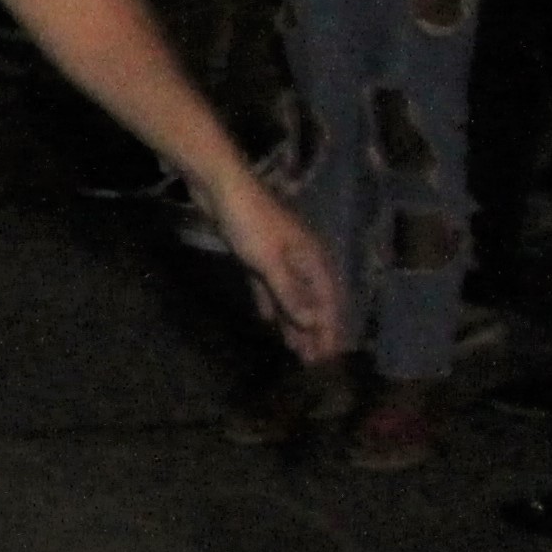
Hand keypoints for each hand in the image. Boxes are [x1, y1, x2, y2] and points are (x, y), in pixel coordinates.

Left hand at [199, 172, 344, 363]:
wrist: (221, 188)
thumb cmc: (249, 223)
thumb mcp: (269, 262)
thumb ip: (290, 293)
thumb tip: (313, 324)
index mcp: (313, 260)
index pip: (328, 304)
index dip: (329, 331)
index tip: (330, 358)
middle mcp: (303, 259)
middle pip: (312, 302)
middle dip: (314, 332)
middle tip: (313, 363)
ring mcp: (281, 257)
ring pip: (291, 296)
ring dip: (294, 322)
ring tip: (296, 349)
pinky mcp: (258, 255)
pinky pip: (270, 287)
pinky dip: (272, 304)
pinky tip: (270, 321)